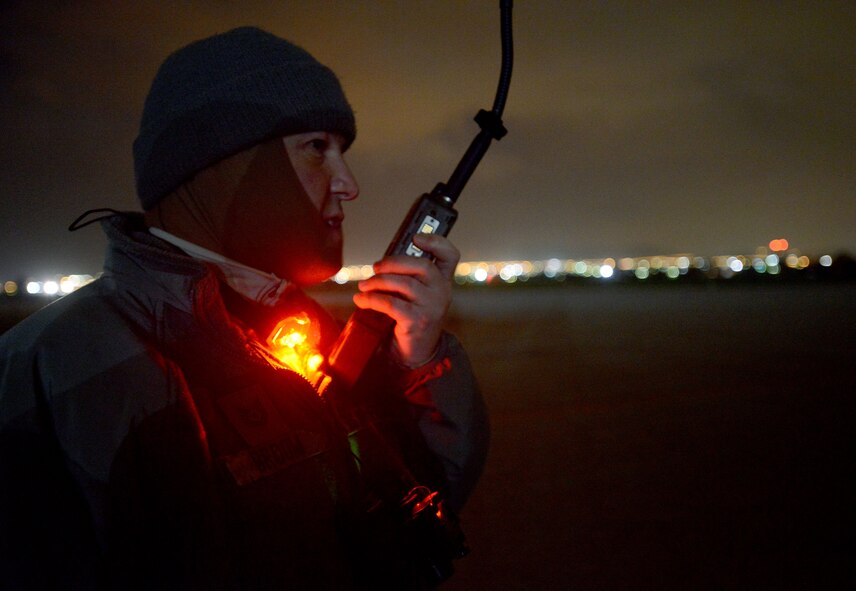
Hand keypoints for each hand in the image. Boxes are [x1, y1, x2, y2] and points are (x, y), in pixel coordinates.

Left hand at [353, 233, 459, 366]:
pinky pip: (390, 303)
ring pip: (403, 283)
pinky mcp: (417, 321)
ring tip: (363, 286)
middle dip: (393, 262)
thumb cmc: (411, 318)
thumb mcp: (416, 295)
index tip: (416, 237)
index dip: (436, 242)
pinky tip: (361, 300)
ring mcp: (432, 307)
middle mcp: (442, 292)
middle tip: (374, 268)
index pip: (450, 255)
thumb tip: (382, 262)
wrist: (415, 352)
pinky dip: (371, 299)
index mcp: (443, 281)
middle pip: (421, 265)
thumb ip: (408, 276)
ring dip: (377, 282)